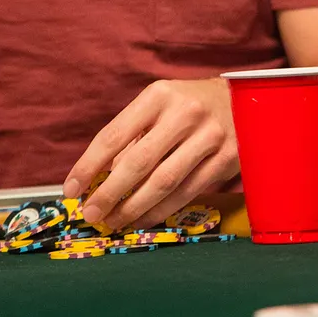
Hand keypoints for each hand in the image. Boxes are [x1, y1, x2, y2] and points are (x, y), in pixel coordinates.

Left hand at [63, 79, 237, 232]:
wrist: (245, 99)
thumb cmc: (189, 106)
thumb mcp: (159, 106)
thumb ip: (132, 137)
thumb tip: (101, 178)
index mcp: (158, 95)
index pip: (114, 134)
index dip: (89, 165)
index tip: (72, 188)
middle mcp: (184, 114)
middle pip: (138, 163)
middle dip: (109, 193)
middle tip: (91, 214)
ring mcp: (209, 137)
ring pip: (163, 183)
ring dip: (134, 208)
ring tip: (114, 221)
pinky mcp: (227, 159)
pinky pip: (187, 193)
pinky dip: (161, 210)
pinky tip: (144, 218)